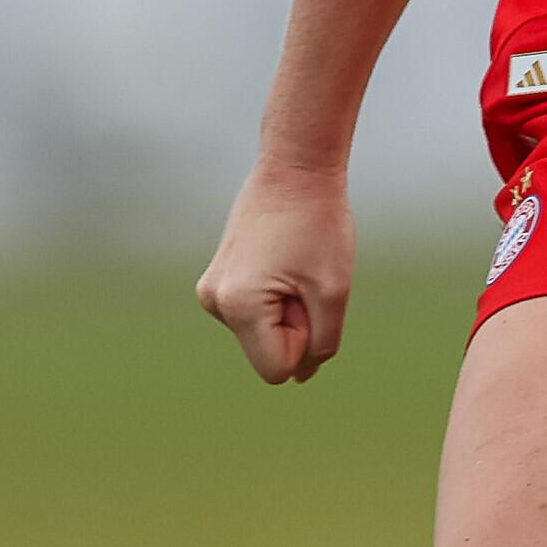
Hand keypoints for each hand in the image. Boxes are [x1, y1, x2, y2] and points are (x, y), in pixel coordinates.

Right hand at [195, 160, 356, 384]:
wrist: (295, 170)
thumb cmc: (320, 225)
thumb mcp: (334, 290)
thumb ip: (322, 342)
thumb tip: (300, 377)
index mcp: (238, 307)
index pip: (277, 368)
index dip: (306, 342)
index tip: (313, 299)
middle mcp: (214, 303)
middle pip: (269, 351)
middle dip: (297, 324)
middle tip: (306, 276)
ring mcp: (211, 292)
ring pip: (263, 332)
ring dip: (288, 309)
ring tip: (294, 263)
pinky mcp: (217, 280)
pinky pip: (257, 312)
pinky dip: (278, 297)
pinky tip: (284, 260)